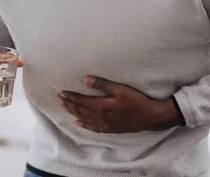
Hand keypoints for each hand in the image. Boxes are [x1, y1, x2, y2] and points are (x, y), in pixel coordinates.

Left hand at [59, 76, 179, 132]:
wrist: (150, 117)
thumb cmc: (137, 101)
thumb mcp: (120, 89)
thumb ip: (103, 84)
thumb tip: (86, 79)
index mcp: (101, 106)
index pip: (82, 101)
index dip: (71, 97)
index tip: (62, 93)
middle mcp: (100, 117)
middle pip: (80, 110)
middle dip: (69, 104)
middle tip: (60, 99)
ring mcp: (105, 124)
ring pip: (84, 119)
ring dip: (74, 113)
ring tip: (65, 108)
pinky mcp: (110, 129)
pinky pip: (93, 128)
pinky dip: (84, 125)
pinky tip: (78, 123)